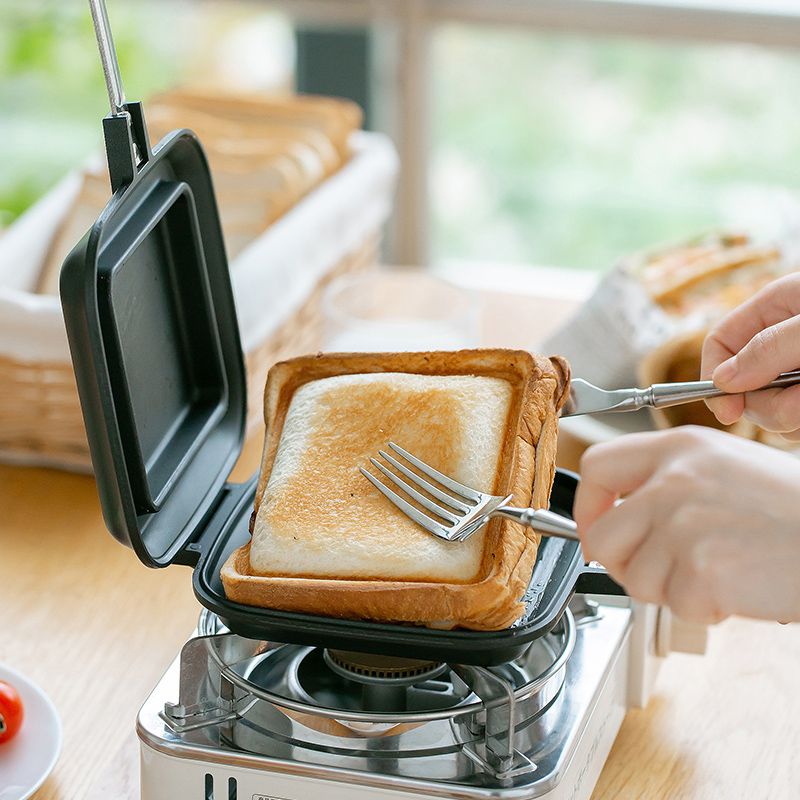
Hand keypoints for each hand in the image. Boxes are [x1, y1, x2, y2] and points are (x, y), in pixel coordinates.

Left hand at [573, 426, 799, 624]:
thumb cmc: (791, 509)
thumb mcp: (724, 467)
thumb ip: (667, 481)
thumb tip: (617, 513)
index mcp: (678, 448)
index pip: (596, 466)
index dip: (588, 505)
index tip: (598, 527)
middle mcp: (673, 481)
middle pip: (602, 534)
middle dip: (622, 563)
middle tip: (655, 570)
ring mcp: (684, 525)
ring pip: (635, 578)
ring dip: (669, 588)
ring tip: (715, 571)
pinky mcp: (702, 570)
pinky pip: (674, 605)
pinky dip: (702, 608)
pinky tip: (735, 587)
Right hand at [701, 272, 799, 438]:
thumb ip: (769, 348)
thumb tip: (724, 381)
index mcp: (775, 308)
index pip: (719, 343)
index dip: (714, 377)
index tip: (727, 411)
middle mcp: (783, 340)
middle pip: (742, 385)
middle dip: (764, 404)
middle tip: (797, 407)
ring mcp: (798, 369)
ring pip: (770, 408)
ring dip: (789, 416)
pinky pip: (794, 420)